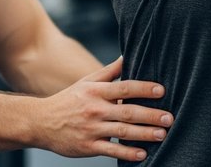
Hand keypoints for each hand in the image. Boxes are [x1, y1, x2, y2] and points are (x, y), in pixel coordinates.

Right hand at [31, 56, 171, 161]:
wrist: (41, 122)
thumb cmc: (68, 100)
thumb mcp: (87, 82)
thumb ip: (109, 72)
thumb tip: (128, 56)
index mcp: (96, 92)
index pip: (124, 87)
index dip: (144, 88)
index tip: (161, 90)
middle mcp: (95, 109)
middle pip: (127, 111)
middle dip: (150, 115)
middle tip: (169, 117)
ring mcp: (92, 129)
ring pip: (123, 131)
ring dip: (145, 134)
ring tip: (162, 134)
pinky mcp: (88, 146)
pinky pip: (111, 150)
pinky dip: (128, 153)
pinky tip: (143, 153)